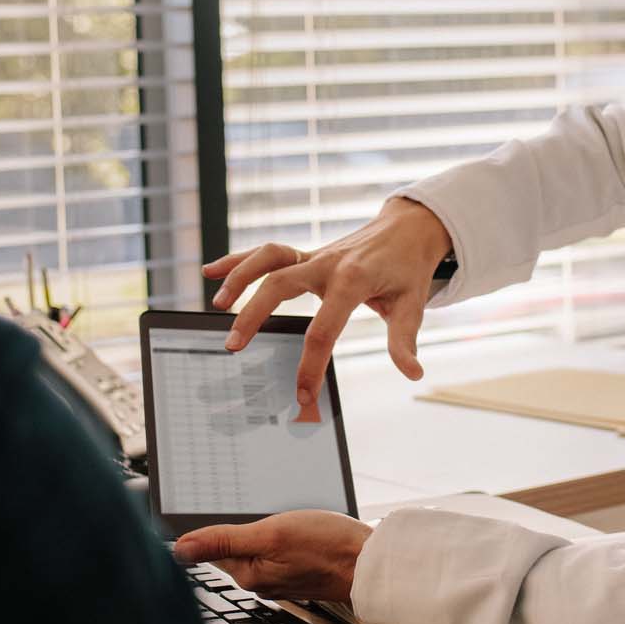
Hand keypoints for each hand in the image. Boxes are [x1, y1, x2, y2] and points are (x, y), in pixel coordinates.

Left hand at [172, 510, 373, 603]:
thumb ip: (224, 541)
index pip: (212, 548)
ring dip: (261, 531)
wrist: (371, 563)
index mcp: (249, 576)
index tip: (212, 505)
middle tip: (255, 508)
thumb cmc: (328, 546)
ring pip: (257, 548)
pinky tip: (294, 529)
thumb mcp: (271, 534)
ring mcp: (280, 579)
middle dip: (239, 527)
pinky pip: (276, 552)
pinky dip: (279, 538)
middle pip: (233, 548)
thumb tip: (178, 550)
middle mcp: (261, 582)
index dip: (210, 525)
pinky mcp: (297, 573)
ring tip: (279, 518)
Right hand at [204, 197, 451, 419]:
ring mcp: (313, 255)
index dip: (311, 365)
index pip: (324, 328)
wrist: (409, 228)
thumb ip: (404, 340)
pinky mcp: (305, 255)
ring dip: (239, 278)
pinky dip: (238, 260)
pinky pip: (267, 254)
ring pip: (267, 260)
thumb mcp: (413, 304)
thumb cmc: (408, 267)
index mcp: (353, 280)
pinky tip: (211, 272)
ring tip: (217, 306)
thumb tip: (411, 372)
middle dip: (254, 315)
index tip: (302, 394)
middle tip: (234, 346)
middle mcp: (326, 263)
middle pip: (280, 285)